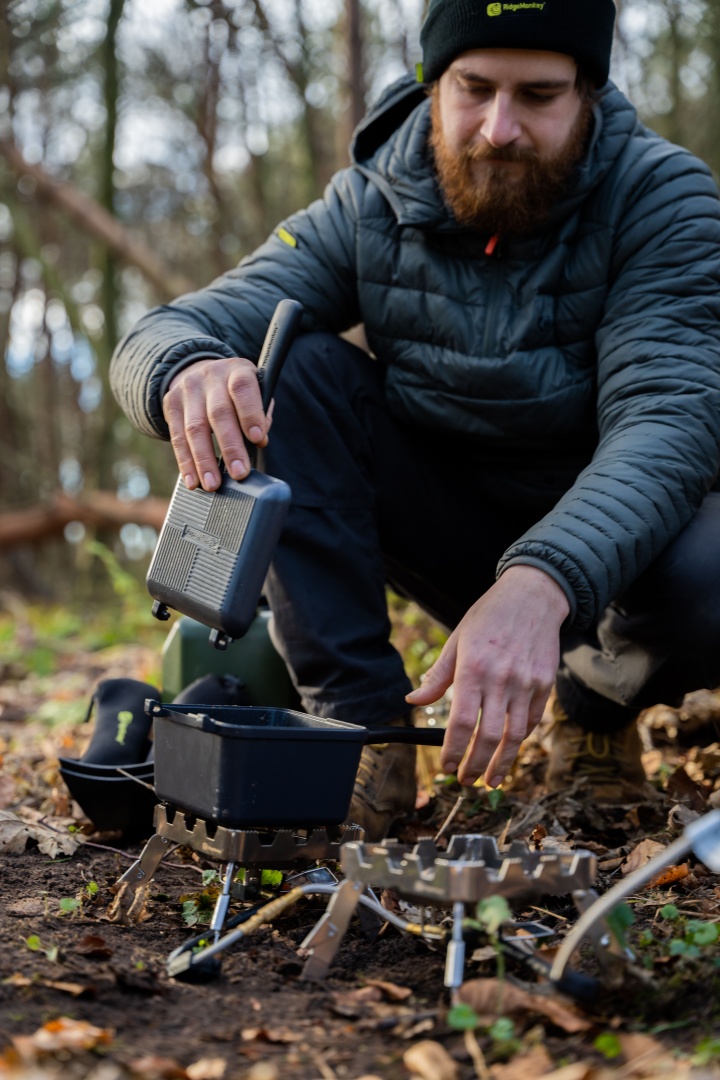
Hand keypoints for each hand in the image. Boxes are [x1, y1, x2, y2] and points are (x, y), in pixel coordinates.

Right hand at [162, 357, 271, 490]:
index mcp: (237, 370)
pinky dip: (185, 462)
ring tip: (213, 484)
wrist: (200, 372)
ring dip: (204, 460)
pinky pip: (177, 437)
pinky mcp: (171, 404)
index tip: (258, 439)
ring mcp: (187, 390)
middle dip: (230, 447)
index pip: (242, 388)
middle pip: (218, 413)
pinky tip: (193, 480)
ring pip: (194, 428)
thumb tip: (259, 441)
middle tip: (239, 473)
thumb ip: (260, 415)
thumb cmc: (237, 392)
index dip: (250, 413)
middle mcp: (210, 377)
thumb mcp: (255, 391)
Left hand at [406, 565, 569, 787]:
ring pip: (514, 735)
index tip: (446, 766)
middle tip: (465, 780)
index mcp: (473, 668)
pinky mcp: (545, 684)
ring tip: (490, 780)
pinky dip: (520, 739)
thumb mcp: (457, 640)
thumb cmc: (489, 617)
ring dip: (501, 763)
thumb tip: (413, 700)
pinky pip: (532, 720)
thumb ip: (438, 676)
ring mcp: (526, 683)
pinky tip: (509, 749)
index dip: (452, 749)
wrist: (533, 596)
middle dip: (475, 765)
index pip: (461, 722)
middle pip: (488, 736)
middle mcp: (501, 679)